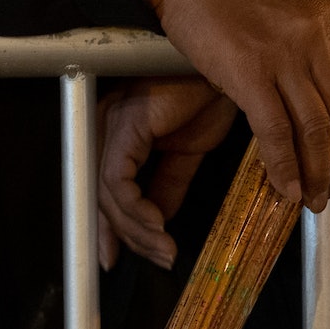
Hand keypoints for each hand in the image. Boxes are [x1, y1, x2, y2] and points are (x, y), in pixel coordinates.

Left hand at [98, 77, 236, 269]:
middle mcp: (106, 125)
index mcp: (118, 132)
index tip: (114, 258)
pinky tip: (158, 225)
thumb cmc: (209, 96)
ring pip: (109, 193)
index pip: (103, 188)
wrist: (230, 70)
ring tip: (163, 249)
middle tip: (153, 258)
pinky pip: (118, 178)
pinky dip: (136, 209)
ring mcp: (112, 122)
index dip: (106, 227)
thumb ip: (170, 184)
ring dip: (137, 229)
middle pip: (99, 195)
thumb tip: (160, 218)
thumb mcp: (189, 151)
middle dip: (121, 236)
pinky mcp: (126, 122)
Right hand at [137, 0, 329, 208]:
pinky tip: (283, 186)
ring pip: (315, 130)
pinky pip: (276, 132)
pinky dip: (283, 166)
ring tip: (312, 197)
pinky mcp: (248, 74)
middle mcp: (316, 37)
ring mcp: (284, 55)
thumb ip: (312, 35)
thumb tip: (317, 79)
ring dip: (316, 172)